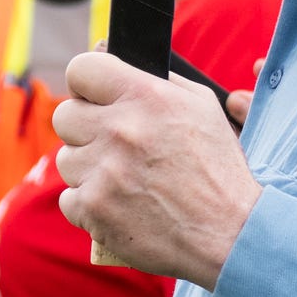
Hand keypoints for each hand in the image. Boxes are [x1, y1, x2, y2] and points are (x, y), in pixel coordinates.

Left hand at [53, 52, 260, 288]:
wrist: (232, 235)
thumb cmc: (218, 170)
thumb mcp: (201, 107)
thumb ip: (159, 79)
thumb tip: (118, 60)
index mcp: (145, 96)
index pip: (80, 69)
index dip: (85, 83)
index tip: (92, 96)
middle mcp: (120, 129)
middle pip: (64, 115)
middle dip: (84, 127)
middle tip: (109, 143)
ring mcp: (104, 171)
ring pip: (65, 159)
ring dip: (87, 168)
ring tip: (121, 178)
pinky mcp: (95, 209)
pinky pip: (69, 198)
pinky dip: (89, 204)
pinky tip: (117, 204)